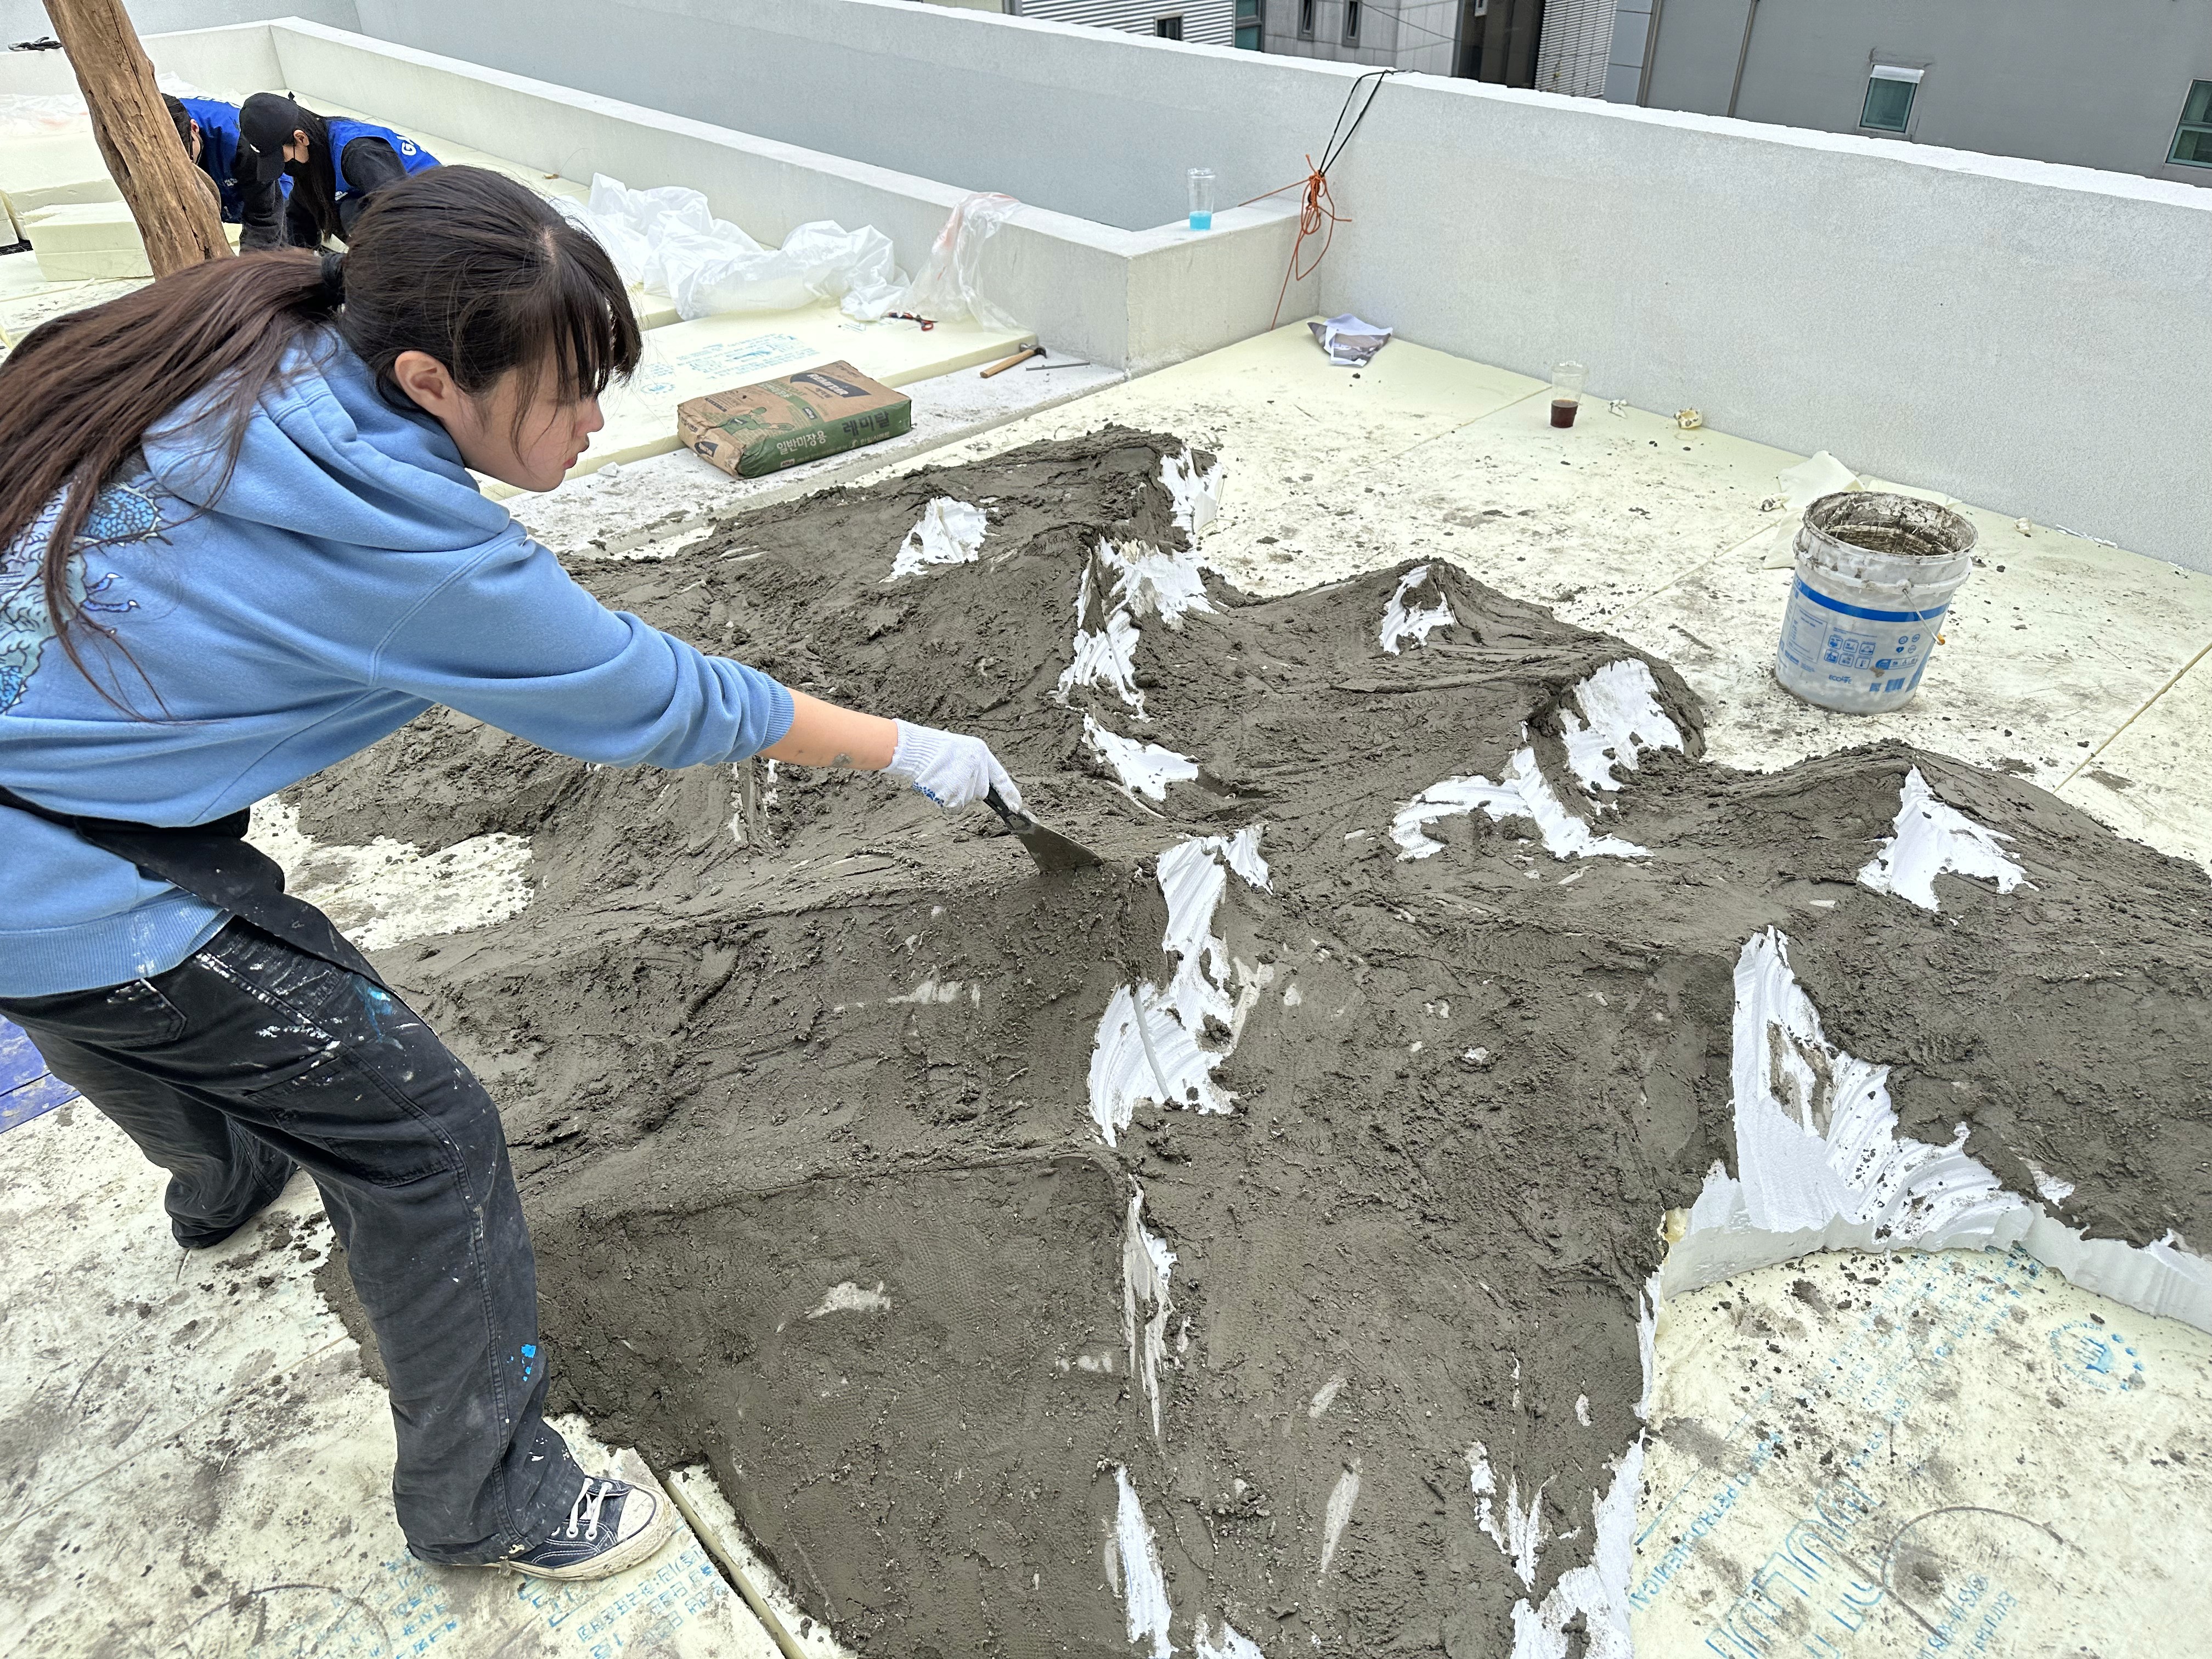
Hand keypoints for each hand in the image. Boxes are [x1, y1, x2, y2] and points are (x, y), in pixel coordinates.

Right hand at [882, 721, 1021, 811]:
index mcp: (981, 752)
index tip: (1017, 807)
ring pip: (966, 801)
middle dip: (968, 791)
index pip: (1000, 777)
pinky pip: (954, 807)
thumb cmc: (934, 749)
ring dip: (954, 796)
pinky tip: (937, 788)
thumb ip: (975, 766)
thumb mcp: (961, 750)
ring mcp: (966, 780)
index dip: (1009, 793)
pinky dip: (945, 803)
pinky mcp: (954, 793)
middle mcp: (977, 766)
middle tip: (950, 778)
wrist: (914, 749)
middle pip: (981, 793)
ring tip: (941, 779)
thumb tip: (983, 788)